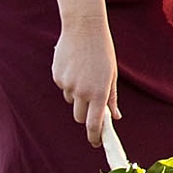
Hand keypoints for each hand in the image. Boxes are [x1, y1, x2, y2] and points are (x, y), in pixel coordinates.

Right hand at [52, 19, 120, 146]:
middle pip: (80, 117)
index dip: (95, 137)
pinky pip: (64, 87)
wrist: (84, 28)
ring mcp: (67, 84)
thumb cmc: (103, 51)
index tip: (96, 143)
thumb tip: (115, 117)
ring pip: (72, 100)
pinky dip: (69, 82)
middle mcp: (82, 91)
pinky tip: (75, 66)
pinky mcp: (57, 77)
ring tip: (86, 73)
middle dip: (86, 115)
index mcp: (99, 91)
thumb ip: (112, 97)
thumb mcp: (112, 74)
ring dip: (78, 95)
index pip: (95, 123)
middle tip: (92, 103)